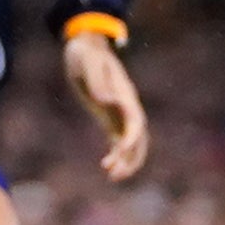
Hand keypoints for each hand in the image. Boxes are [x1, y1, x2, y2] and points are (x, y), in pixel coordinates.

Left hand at [62, 28, 150, 181]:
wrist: (85, 46)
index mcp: (125, 94)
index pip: (135, 121)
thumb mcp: (88, 62)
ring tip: (113, 177)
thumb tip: (106, 100)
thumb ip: (97, 80)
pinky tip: (107, 168)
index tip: (121, 150)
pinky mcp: (110, 117)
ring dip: (126, 160)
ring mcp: (120, 112)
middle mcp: (127, 106)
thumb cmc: (85, 53)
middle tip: (116, 174)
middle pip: (138, 137)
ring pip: (131, 143)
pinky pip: (118, 140)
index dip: (131, 137)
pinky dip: (117, 155)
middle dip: (131, 157)